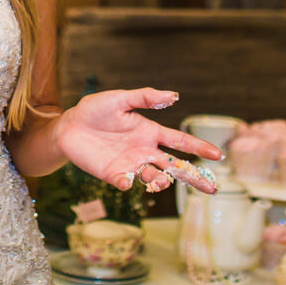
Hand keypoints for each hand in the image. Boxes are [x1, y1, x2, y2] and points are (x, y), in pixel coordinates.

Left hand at [56, 89, 221, 194]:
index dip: (198, 147)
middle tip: (212, 189)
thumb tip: (174, 95)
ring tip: (162, 180)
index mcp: (150, 132)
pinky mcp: (114, 175)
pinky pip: (128, 182)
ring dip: (161, 181)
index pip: (180, 141)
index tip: (217, 155)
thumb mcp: (121, 98)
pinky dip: (131, 182)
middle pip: (175, 166)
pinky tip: (128, 179)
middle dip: (193, 177)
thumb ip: (146, 97)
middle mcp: (145, 151)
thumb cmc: (95, 110)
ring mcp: (130, 164)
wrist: (68, 127)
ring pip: (155, 178)